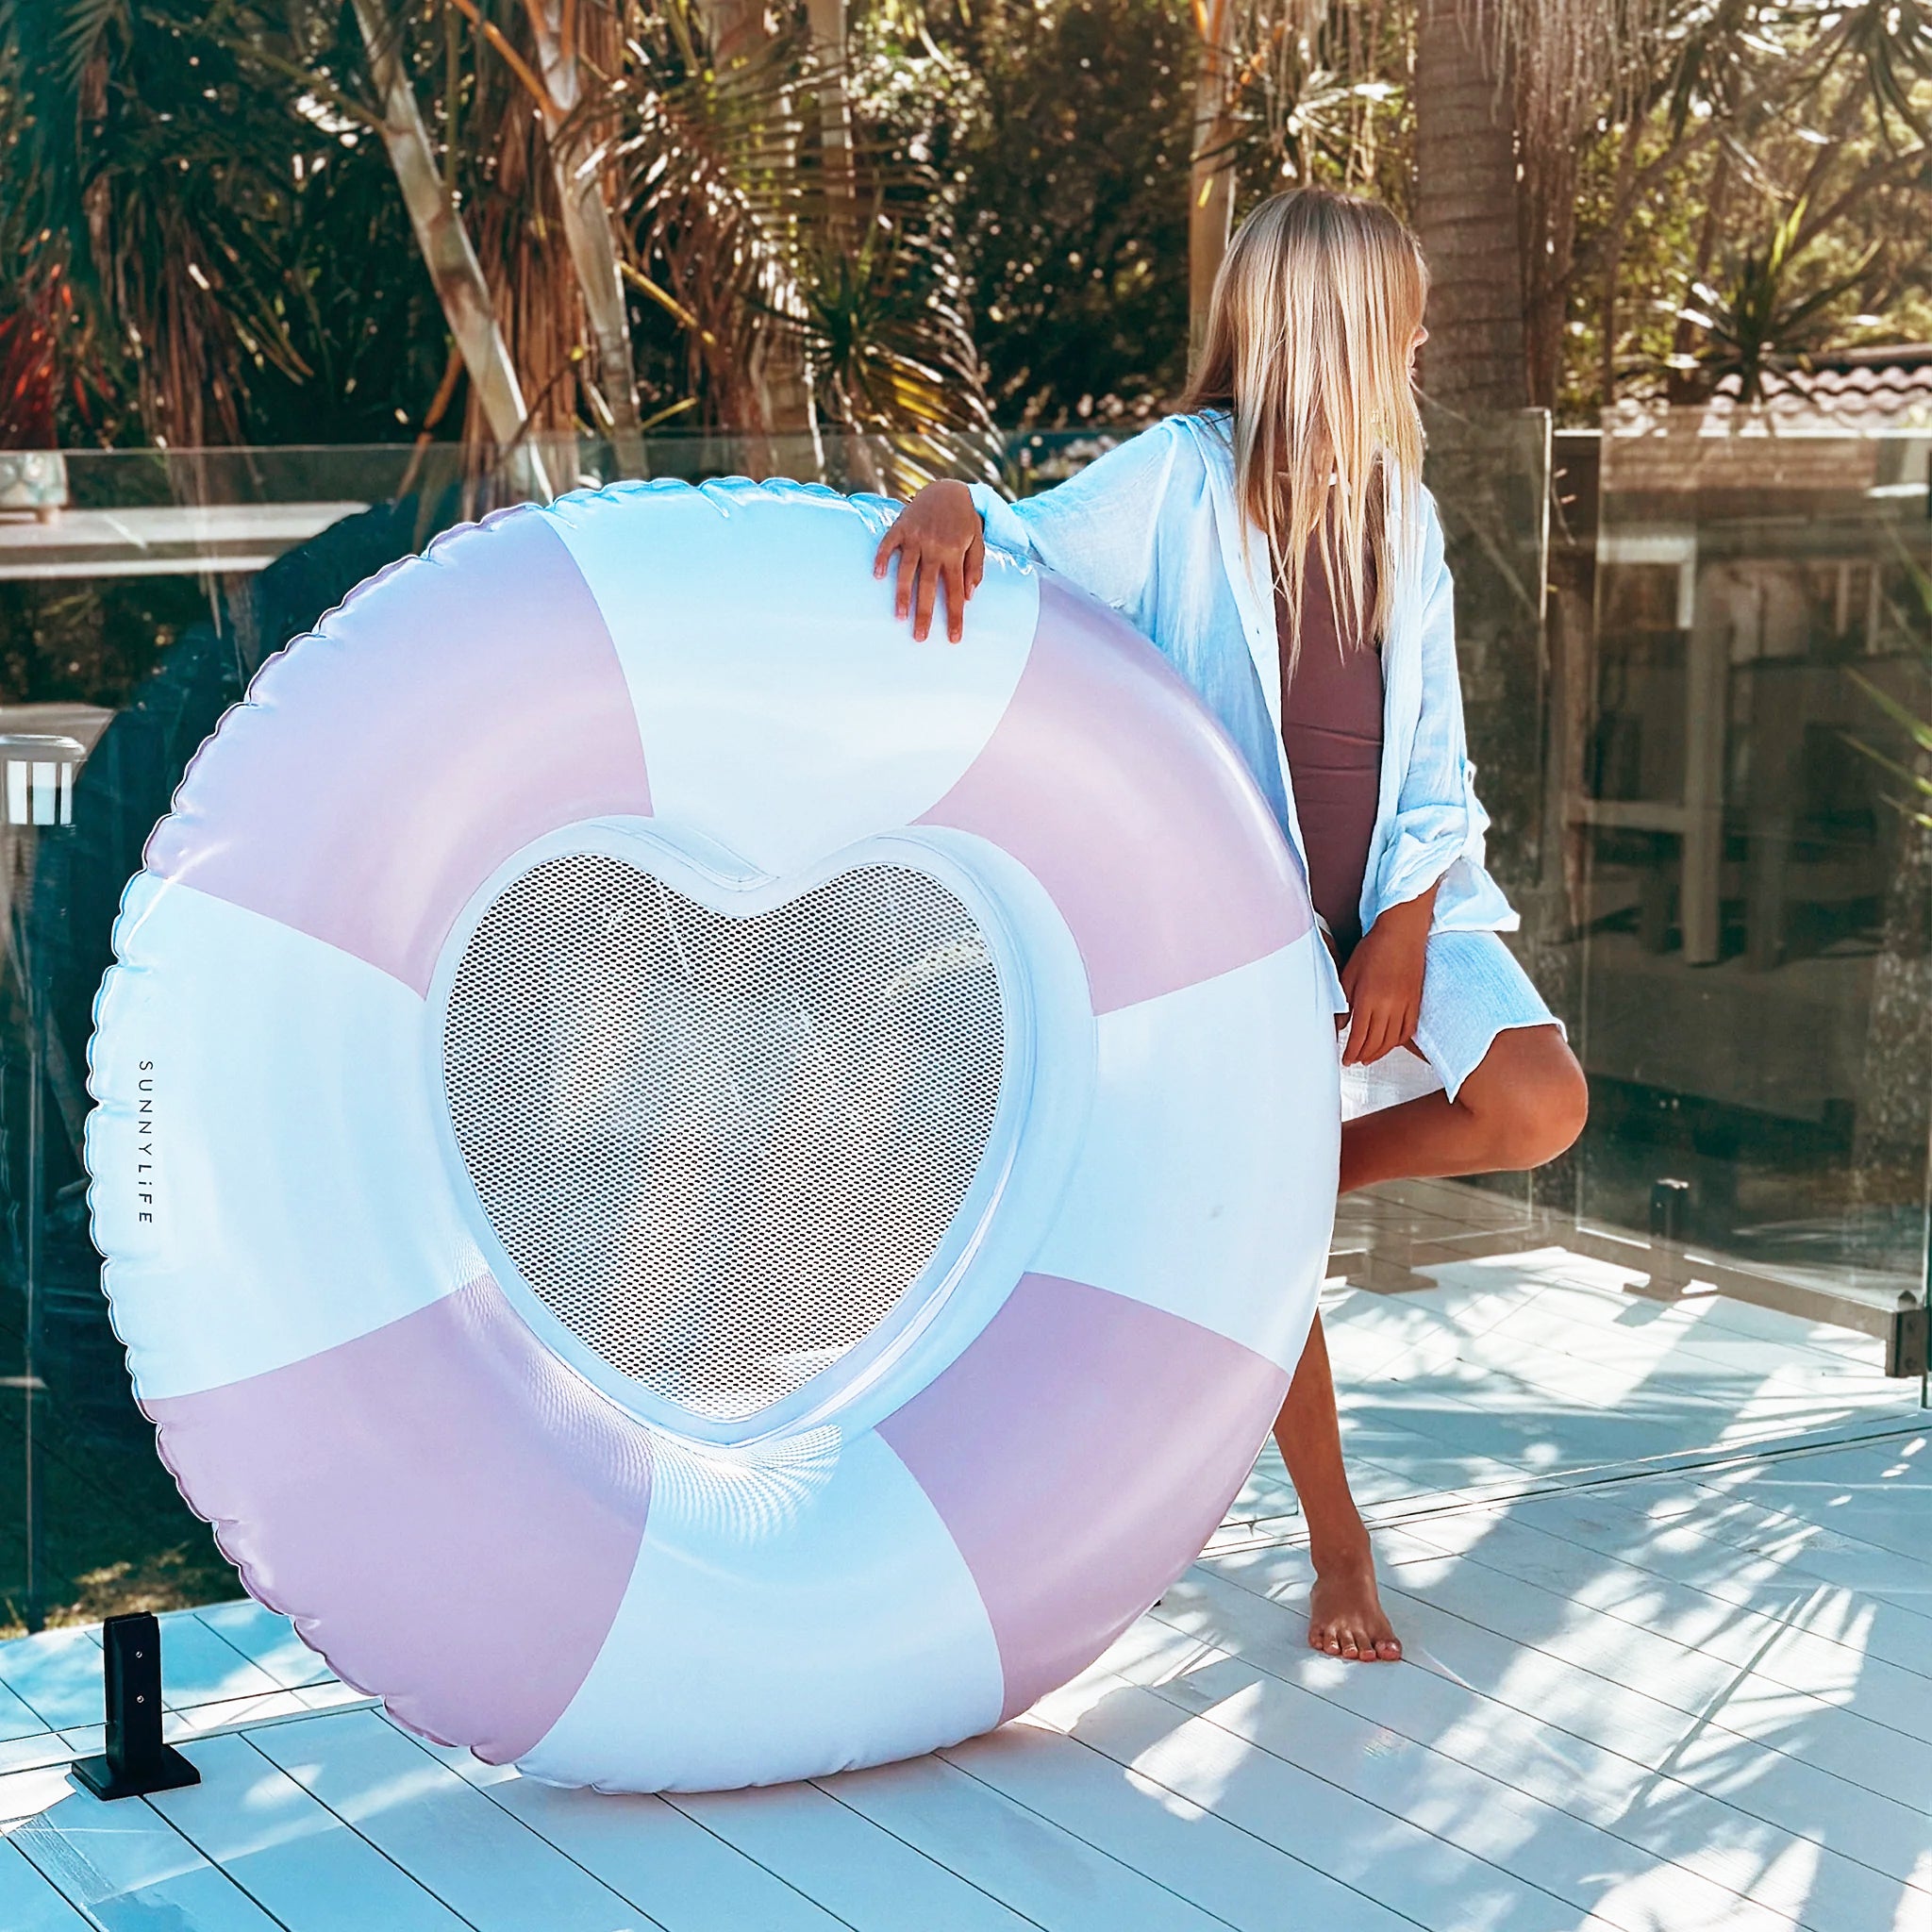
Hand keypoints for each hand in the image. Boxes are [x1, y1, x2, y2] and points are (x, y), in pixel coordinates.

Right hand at [873, 479, 985, 642]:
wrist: (948, 488)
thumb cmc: (964, 519)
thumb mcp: (977, 541)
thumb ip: (974, 567)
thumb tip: (969, 596)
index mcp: (954, 553)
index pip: (955, 592)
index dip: (955, 616)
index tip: (953, 639)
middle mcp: (935, 547)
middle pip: (929, 586)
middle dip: (925, 614)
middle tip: (920, 638)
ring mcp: (916, 536)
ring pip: (907, 569)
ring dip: (903, 594)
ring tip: (899, 617)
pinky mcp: (901, 526)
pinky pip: (889, 544)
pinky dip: (882, 558)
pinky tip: (877, 576)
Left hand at [1338, 888, 1433, 1065]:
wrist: (1402, 933)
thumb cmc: (1374, 948)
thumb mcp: (1349, 974)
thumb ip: (1344, 1002)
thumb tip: (1340, 1024)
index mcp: (1368, 999)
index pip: (1358, 1036)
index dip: (1351, 1052)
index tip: (1345, 1059)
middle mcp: (1389, 1006)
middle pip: (1375, 1042)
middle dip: (1363, 1055)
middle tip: (1354, 1060)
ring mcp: (1405, 1005)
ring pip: (1392, 1040)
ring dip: (1379, 1052)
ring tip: (1369, 1056)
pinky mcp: (1416, 1002)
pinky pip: (1408, 1030)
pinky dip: (1398, 1041)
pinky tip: (1390, 1043)